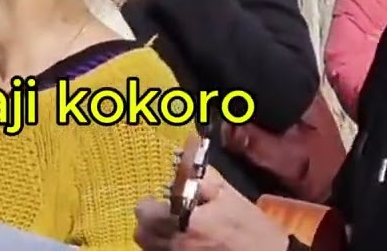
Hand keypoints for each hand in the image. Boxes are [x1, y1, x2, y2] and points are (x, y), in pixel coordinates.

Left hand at [133, 164, 290, 250]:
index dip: (152, 204)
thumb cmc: (252, 229)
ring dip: (158, 237)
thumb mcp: (230, 196)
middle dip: (151, 223)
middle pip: (142, 233)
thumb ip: (202, 176)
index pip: (145, 211)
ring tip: (179, 231)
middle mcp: (174, 245)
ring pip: (151, 247)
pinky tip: (187, 244)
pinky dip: (168, 249)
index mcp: (184, 221)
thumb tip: (182, 154)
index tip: (163, 202)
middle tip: (168, 217)